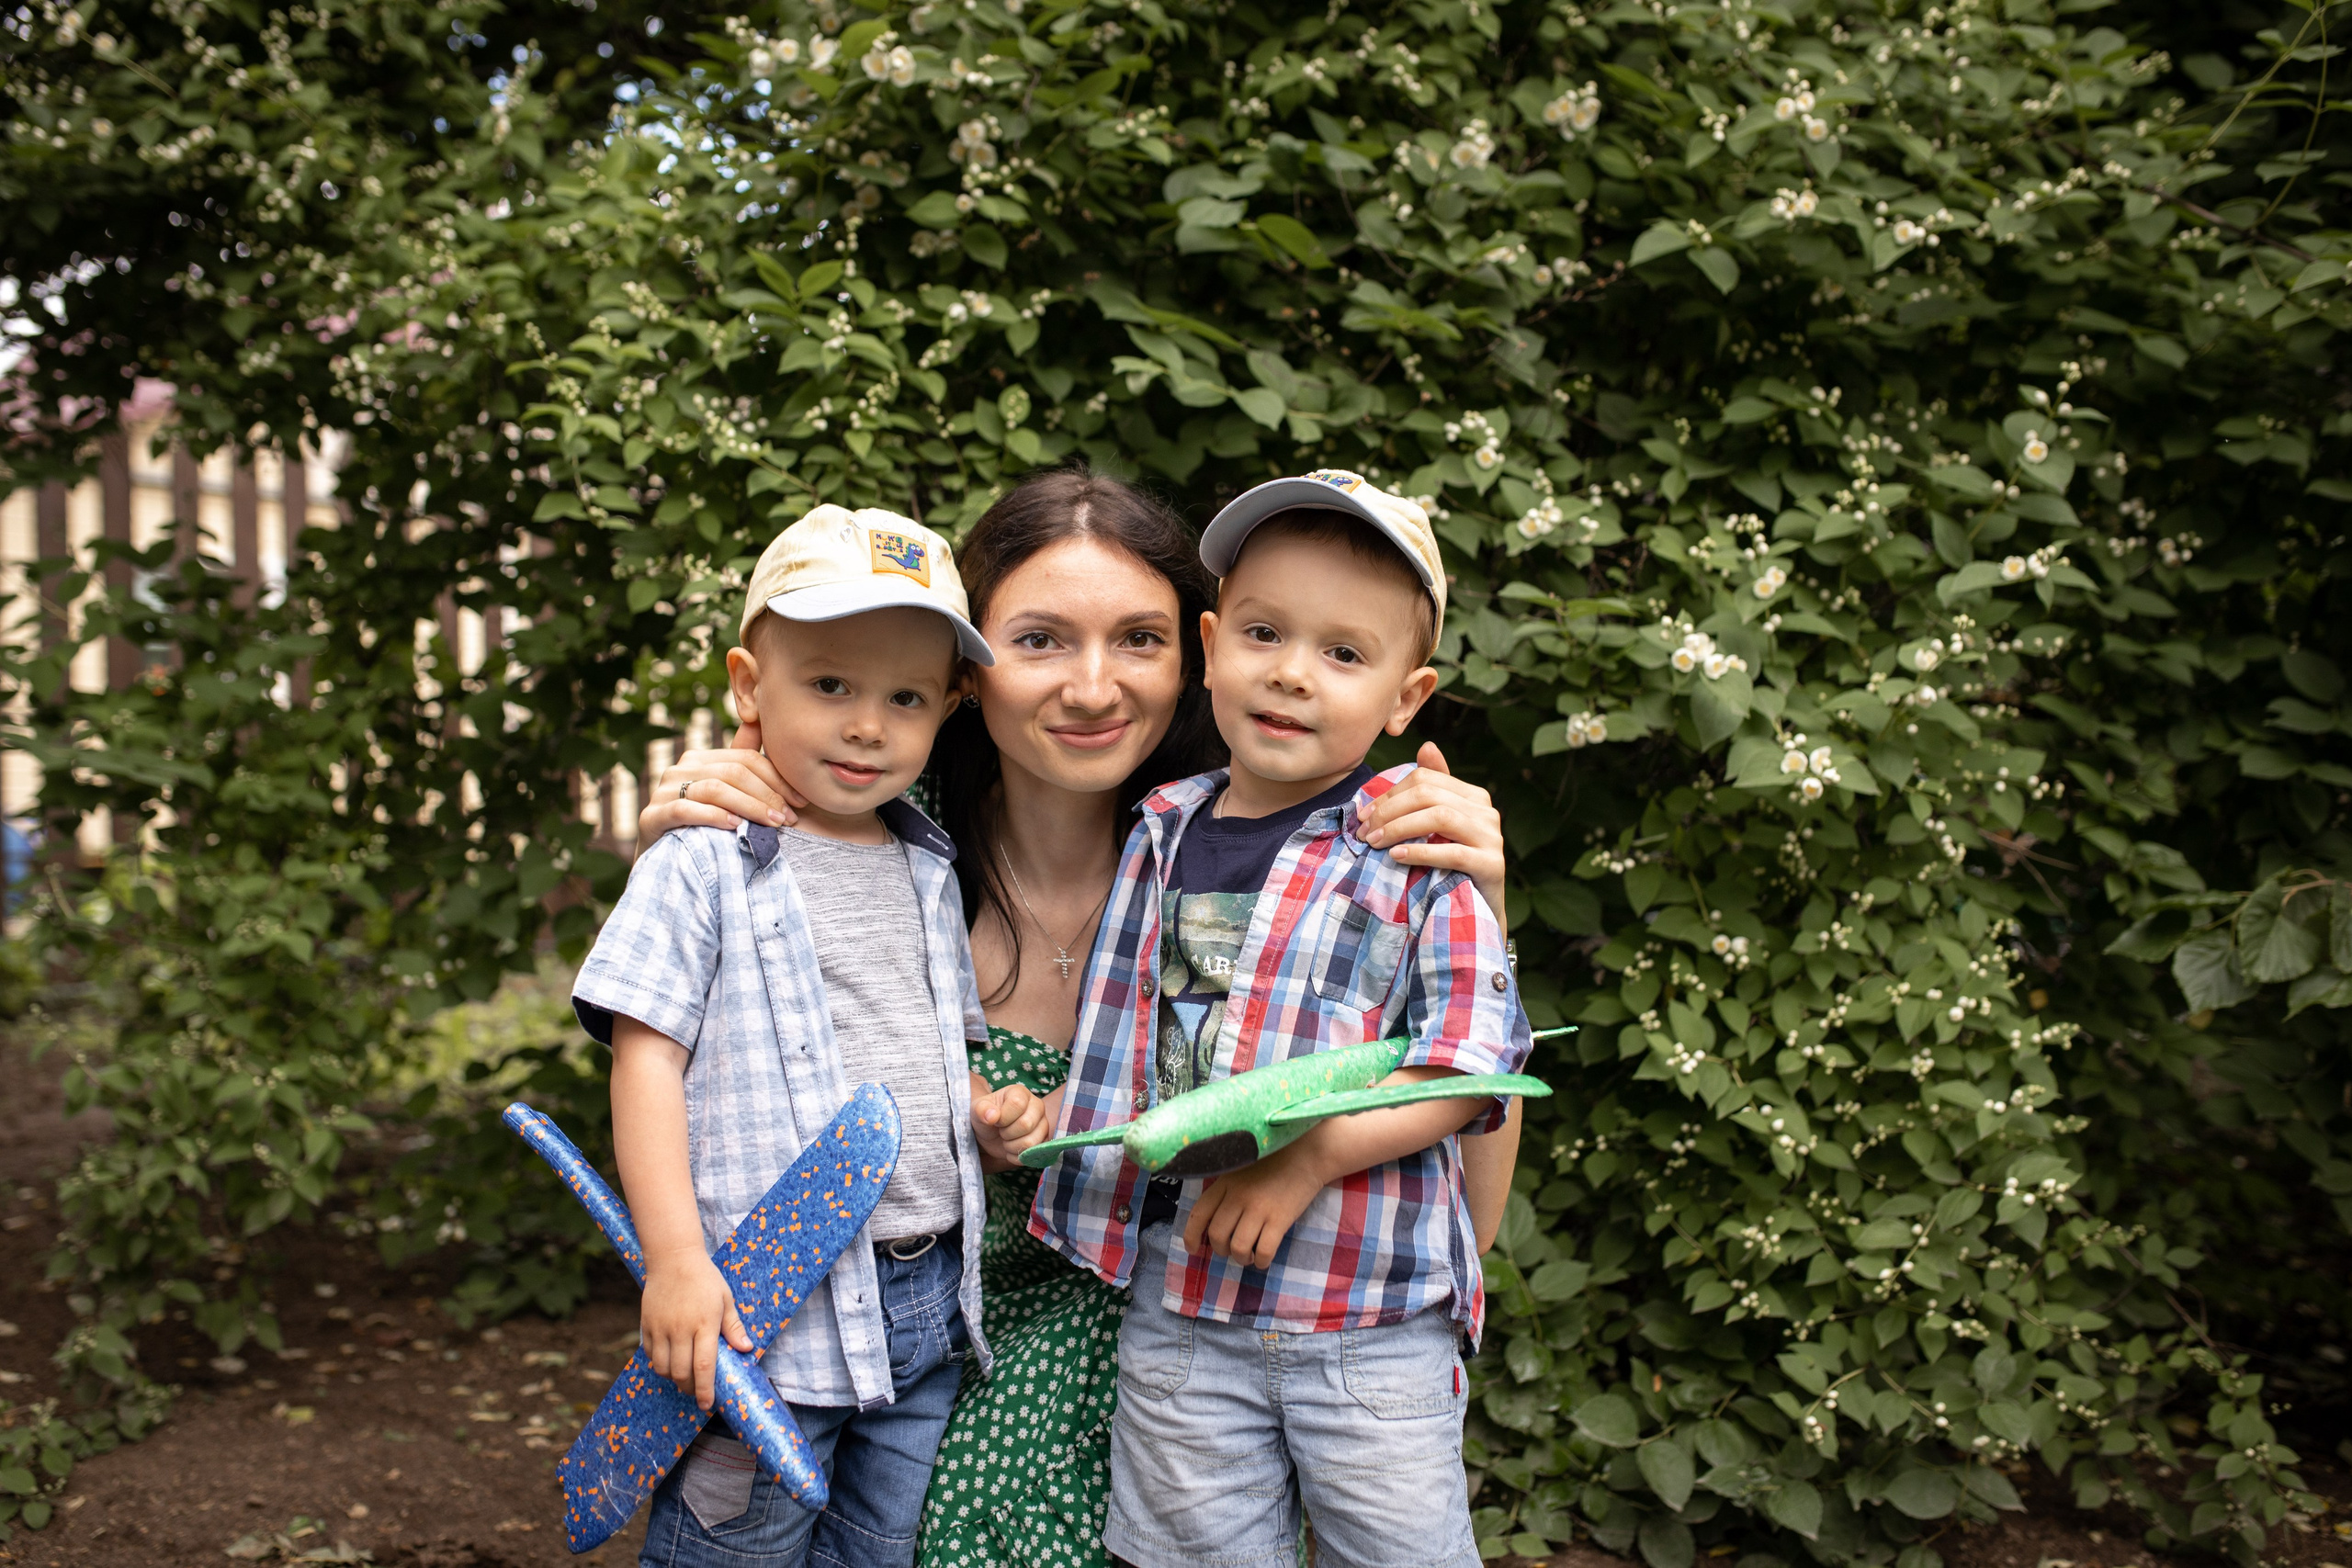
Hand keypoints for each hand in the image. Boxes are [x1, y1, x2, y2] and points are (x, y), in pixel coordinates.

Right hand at [638, 721, 806, 844]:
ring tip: (773, 824)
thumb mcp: (726, 798)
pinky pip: (685, 810)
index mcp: (700, 759)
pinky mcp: (652, 817)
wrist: (663, 865)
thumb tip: (761, 722)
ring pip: (714, 789)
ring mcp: (662, 791)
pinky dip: (714, 816)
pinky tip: (735, 826)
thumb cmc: (702, 829)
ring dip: (750, 806)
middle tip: (790, 817)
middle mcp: (679, 768)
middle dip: (768, 795)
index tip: (801, 801)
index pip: (746, 759)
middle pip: (733, 772)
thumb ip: (743, 766)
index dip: (777, 779)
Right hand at [639, 1252, 752, 1411]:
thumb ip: (733, 1326)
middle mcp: (680, 1329)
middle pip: (681, 1372)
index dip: (705, 1390)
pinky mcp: (646, 1325)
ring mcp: (661, 1328)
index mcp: (704, 1324)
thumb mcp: (725, 1299)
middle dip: (690, 1388)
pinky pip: (650, 1355)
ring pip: (662, 1368)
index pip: (704, 1366)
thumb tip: (747, 1349)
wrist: (673, 1258)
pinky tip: (669, 1361)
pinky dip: (659, 1364)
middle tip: (697, 1391)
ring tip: (683, 1377)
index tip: (707, 1404)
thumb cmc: (704, 1278)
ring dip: (673, 1378)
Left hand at [971, 1076, 1052, 1172]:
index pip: (1017, 1104)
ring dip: (1011, 1146)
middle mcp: (1037, 1106)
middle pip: (1026, 1124)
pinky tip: (1011, 1148)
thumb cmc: (986, 1117)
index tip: (995, 1120)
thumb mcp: (977, 1110)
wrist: (990, 1134)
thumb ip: (981, 1109)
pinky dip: (1016, 1156)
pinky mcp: (1044, 1142)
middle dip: (1007, 1133)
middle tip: (1000, 1131)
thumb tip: (992, 1116)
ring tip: (1006, 1139)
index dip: (1003, 1117)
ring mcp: (1043, 1125)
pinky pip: (1032, 1155)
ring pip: (1031, 1142)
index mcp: (1021, 1093)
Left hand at [1181, 1142, 1328, 1269]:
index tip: (1194, 1249)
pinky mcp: (1280, 1218)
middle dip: (1221, 1251)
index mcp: (1226, 1182)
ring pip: (1238, 1248)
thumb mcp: (1241, 1169)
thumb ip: (1226, 1190)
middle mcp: (1238, 1195)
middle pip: (1217, 1236)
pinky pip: (1264, 1251)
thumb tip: (1213, 1224)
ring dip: (1242, 1258)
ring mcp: (1259, 1208)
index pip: (1199, 1214)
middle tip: (1232, 1250)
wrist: (1307, 1154)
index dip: (1191, 1237)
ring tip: (1250, 1255)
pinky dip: (1262, 1262)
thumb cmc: (1274, 1163)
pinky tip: (1264, 1258)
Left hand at [1357, 741, 1508, 926]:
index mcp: (1472, 795)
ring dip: (1399, 828)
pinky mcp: (1492, 864)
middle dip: (1388, 811)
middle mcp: (1486, 810)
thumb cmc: (1451, 867)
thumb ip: (1429, 792)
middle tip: (1363, 833)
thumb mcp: (1437, 828)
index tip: (1362, 817)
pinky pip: (1452, 851)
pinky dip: (1420, 851)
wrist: (1478, 912)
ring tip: (1373, 843)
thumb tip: (1426, 746)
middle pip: (1428, 795)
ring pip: (1440, 817)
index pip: (1424, 778)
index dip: (1389, 794)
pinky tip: (1396, 856)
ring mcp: (1492, 837)